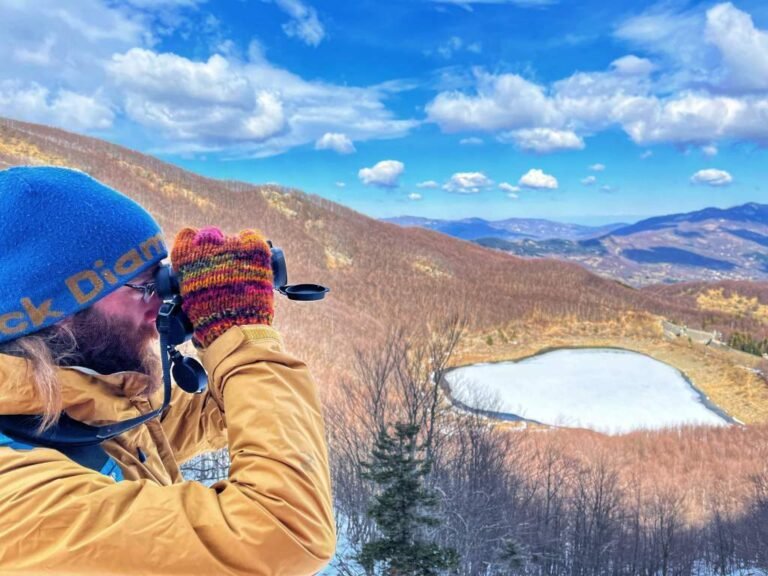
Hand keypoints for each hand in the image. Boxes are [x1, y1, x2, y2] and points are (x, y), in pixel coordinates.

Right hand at [171, 226, 273, 346]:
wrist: (235, 328)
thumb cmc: (210, 320)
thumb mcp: (190, 299)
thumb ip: (191, 283)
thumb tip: (196, 281)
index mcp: (186, 258)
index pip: (188, 237)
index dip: (195, 247)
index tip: (202, 256)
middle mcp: (207, 246)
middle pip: (211, 235)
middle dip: (216, 249)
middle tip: (224, 267)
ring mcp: (232, 245)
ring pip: (233, 239)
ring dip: (236, 251)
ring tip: (242, 271)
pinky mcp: (254, 249)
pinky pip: (252, 238)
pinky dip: (253, 248)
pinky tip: (254, 261)